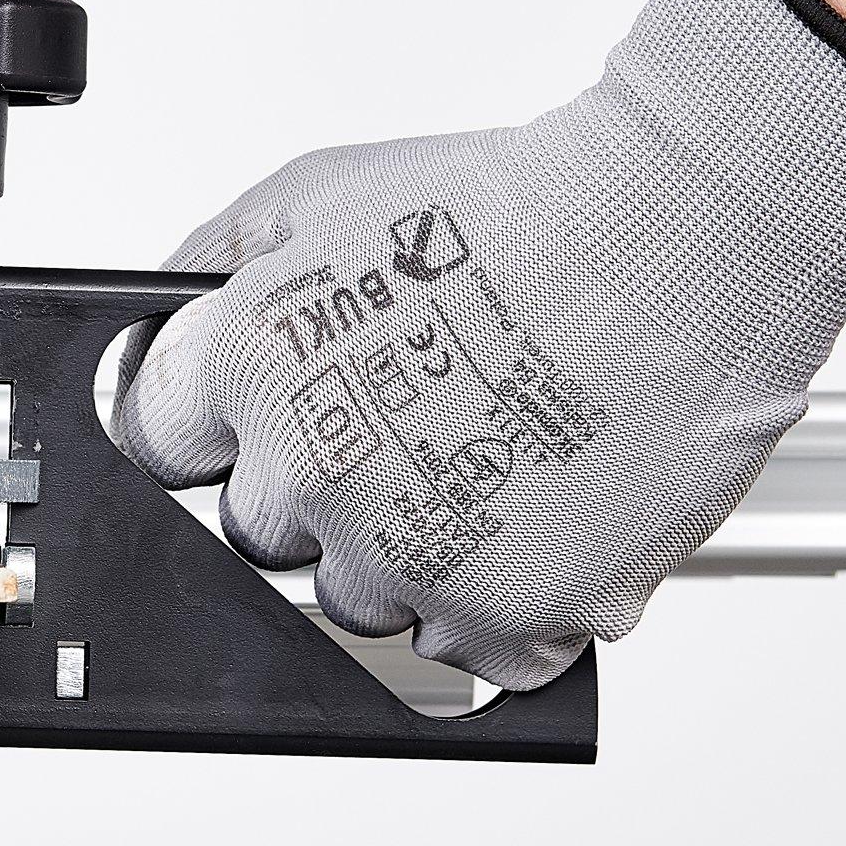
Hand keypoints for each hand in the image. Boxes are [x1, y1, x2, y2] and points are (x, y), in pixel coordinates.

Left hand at [113, 0, 845, 684]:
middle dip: (316, 489)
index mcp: (251, 375)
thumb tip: (159, 312)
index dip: (212, 431)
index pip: (160, 449)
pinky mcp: (507, 616)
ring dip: (409, 553)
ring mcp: (406, 558)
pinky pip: (474, 655)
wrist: (686, 234)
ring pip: (363, 602)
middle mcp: (313, 478)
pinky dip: (508, 606)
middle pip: (261, 536)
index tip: (252, 426)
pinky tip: (538, 518)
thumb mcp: (327, 189)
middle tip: (401, 425)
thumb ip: (216, 260)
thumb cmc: (526, 206)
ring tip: (487, 458)